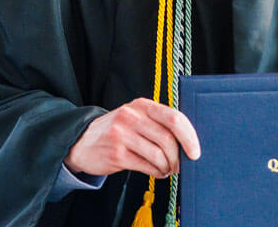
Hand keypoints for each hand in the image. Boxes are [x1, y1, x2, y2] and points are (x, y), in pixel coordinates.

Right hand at [64, 97, 200, 178]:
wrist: (82, 142)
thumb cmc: (117, 131)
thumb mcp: (135, 118)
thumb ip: (157, 123)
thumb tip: (187, 142)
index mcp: (141, 105)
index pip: (174, 118)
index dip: (189, 136)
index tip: (195, 151)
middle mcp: (131, 117)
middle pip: (167, 138)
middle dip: (178, 156)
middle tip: (180, 166)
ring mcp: (122, 135)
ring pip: (158, 154)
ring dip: (167, 166)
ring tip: (166, 169)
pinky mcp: (116, 154)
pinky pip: (146, 165)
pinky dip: (156, 172)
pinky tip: (157, 172)